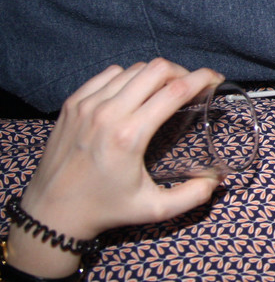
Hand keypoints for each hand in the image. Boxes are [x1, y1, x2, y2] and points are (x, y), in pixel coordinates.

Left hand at [19, 59, 225, 241]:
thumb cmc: (104, 209)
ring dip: (155, 75)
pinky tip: (134, 92)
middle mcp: (108, 113)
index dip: (203, 78)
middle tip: (192, 86)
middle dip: (182, 72)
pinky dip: (128, 77)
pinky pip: (108, 75)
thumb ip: (192, 196)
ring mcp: (86, 104)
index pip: (175, 90)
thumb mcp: (153, 209)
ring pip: (133, 69)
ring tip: (165, 89)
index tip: (216, 80)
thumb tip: (217, 181)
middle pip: (156, 69)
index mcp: (130, 135)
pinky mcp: (72, 103)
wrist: (50, 212)